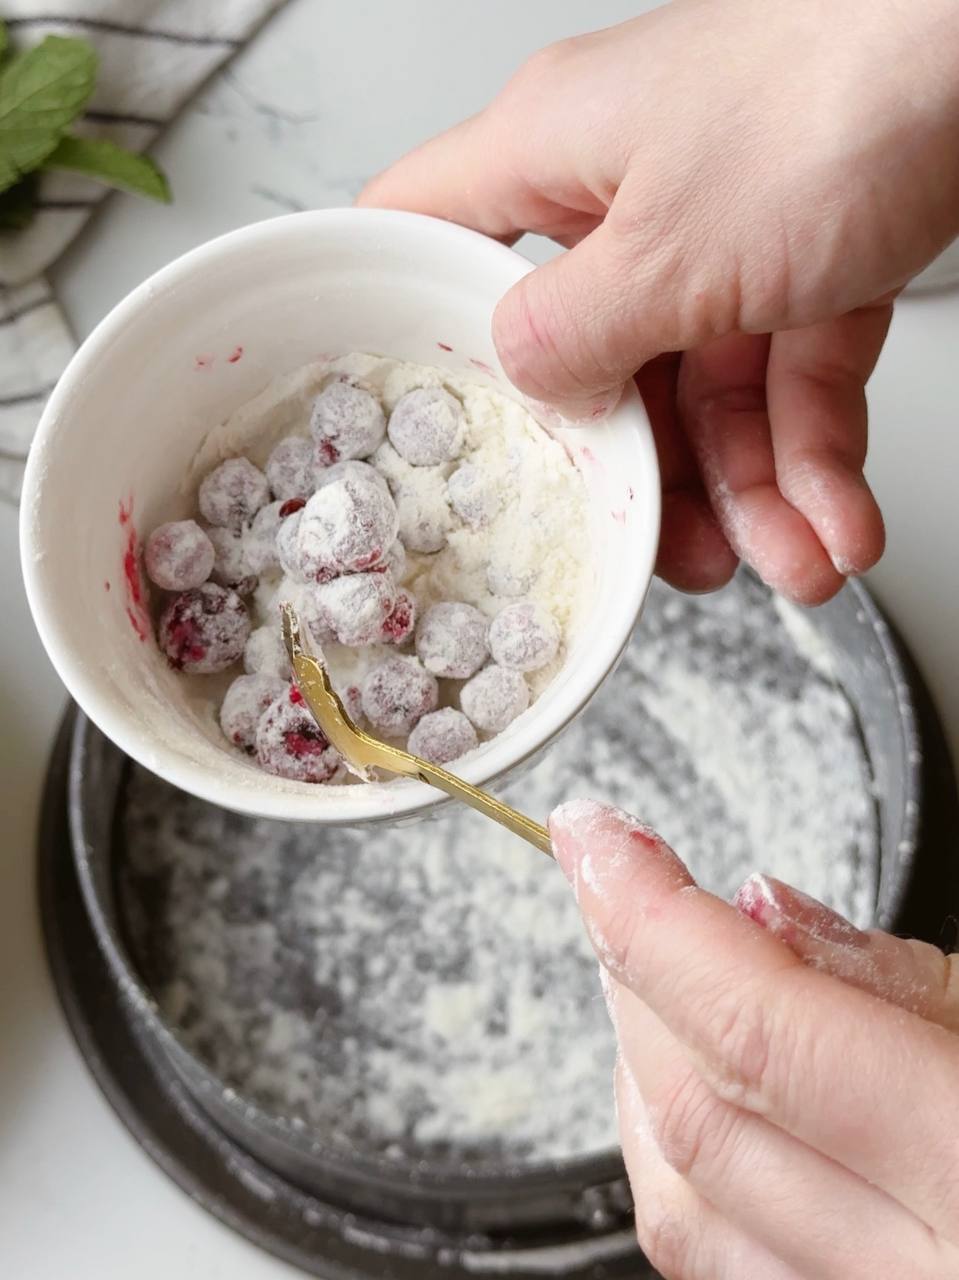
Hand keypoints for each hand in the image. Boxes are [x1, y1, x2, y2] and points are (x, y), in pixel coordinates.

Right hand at [359, 0, 958, 603]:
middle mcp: (629, 192)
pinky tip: (835, 520)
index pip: (432, 226)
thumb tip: (524, 378)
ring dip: (751, 494)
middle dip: (640, 475)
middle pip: (593, 364)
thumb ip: (571, 334)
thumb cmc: (839, 82)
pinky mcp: (811, 260)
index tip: (409, 412)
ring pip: (706, 394)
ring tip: (792, 559)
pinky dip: (815, 459)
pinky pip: (793, 382)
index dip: (406, 313)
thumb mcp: (666, 250)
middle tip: (660, 546)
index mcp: (553, 151)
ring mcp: (722, 228)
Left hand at [549, 799, 958, 1278]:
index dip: (653, 914)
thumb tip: (756, 912)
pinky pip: (714, 1261)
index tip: (594, 835)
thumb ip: (905, 982)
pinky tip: (685, 1089)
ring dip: (640, 1061)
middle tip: (619, 881)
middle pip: (701, 1109)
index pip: (763, 1030)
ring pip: (680, 1200)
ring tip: (645, 966)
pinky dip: (676, 1159)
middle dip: (634, 970)